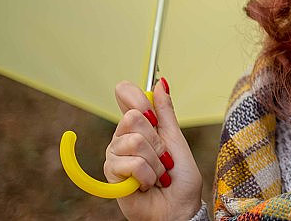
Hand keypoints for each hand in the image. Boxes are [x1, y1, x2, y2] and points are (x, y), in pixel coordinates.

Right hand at [104, 78, 202, 220]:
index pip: (124, 93)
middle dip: (157, 141)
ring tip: (157, 174)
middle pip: (132, 117)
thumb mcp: (176, 139)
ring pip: (134, 142)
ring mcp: (115, 155)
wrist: (178, 207)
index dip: (137, 98)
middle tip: (163, 158)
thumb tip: (160, 83)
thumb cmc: (180, 177)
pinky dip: (147, 175)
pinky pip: (130, 163)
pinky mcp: (110, 175)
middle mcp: (123, 136)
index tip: (152, 114)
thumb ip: (165, 113)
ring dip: (155, 162)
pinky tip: (146, 184)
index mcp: (140, 125)